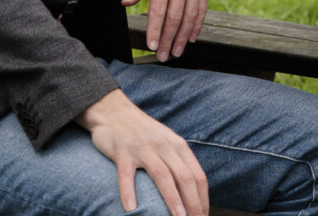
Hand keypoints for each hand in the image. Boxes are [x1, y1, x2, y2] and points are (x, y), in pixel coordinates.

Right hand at [79, 88, 208, 215]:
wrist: (114, 112)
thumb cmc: (143, 132)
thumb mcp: (166, 142)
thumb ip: (178, 160)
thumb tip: (192, 189)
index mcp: (178, 146)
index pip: (197, 175)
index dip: (203, 197)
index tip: (204, 215)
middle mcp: (164, 146)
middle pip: (184, 176)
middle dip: (193, 202)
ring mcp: (143, 148)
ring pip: (162, 175)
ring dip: (172, 198)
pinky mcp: (122, 151)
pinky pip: (126, 174)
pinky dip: (129, 191)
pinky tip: (131, 208)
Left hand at [124, 0, 208, 61]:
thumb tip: (127, 4)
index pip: (159, 10)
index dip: (155, 31)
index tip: (151, 46)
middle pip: (175, 17)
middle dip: (169, 40)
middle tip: (163, 57)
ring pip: (191, 15)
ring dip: (184, 37)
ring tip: (177, 52)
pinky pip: (202, 6)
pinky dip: (198, 23)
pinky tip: (192, 36)